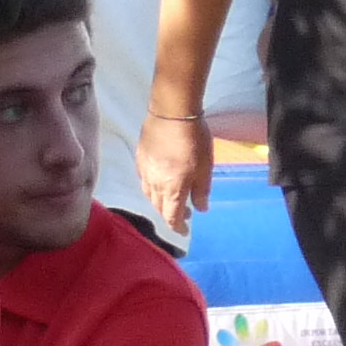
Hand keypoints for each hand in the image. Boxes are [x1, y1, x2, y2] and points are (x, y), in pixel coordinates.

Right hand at [138, 109, 212, 235]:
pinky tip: (158, 183)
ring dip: (160, 203)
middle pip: (159, 208)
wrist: (171, 115)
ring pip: (149, 196)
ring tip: (170, 200)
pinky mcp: (140, 160)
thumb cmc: (193, 141)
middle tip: (184, 214)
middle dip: (170, 215)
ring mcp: (145, 173)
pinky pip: (144, 182)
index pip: (172, 216)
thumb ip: (202, 190)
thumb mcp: (205, 167)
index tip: (185, 231)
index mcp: (172, 190)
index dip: (178, 226)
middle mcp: (154, 186)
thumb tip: (201, 208)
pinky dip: (152, 189)